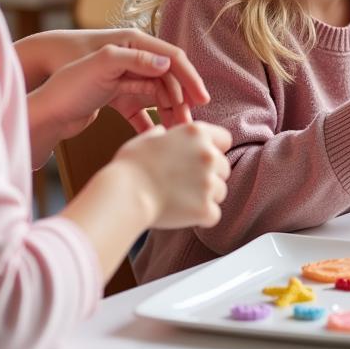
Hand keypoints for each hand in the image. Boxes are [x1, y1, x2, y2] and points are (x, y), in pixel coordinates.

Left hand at [19, 28, 207, 125]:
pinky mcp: (116, 97)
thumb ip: (135, 60)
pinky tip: (156, 137)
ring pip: (158, 96)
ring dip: (170, 114)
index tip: (203, 100)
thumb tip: (169, 64)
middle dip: (183, 101)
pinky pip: (141, 110)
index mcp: (133, 43)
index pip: (173, 58)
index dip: (190, 78)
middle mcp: (132, 58)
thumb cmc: (68, 80)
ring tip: (177, 134)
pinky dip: (151, 123)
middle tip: (191, 125)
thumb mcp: (102, 65)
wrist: (41, 104)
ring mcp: (125, 78)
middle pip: (169, 79)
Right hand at [115, 121, 231, 229]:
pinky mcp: (205, 208)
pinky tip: (183, 213)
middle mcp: (208, 155)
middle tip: (185, 183)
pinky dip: (201, 217)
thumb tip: (162, 132)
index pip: (225, 139)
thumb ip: (160, 134)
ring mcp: (209, 182)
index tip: (200, 159)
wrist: (125, 195)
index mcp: (196, 133)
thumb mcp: (145, 140)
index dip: (214, 149)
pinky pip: (213, 214)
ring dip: (206, 196)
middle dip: (209, 175)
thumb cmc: (130, 167)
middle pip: (224, 167)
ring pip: (220, 191)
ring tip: (181, 198)